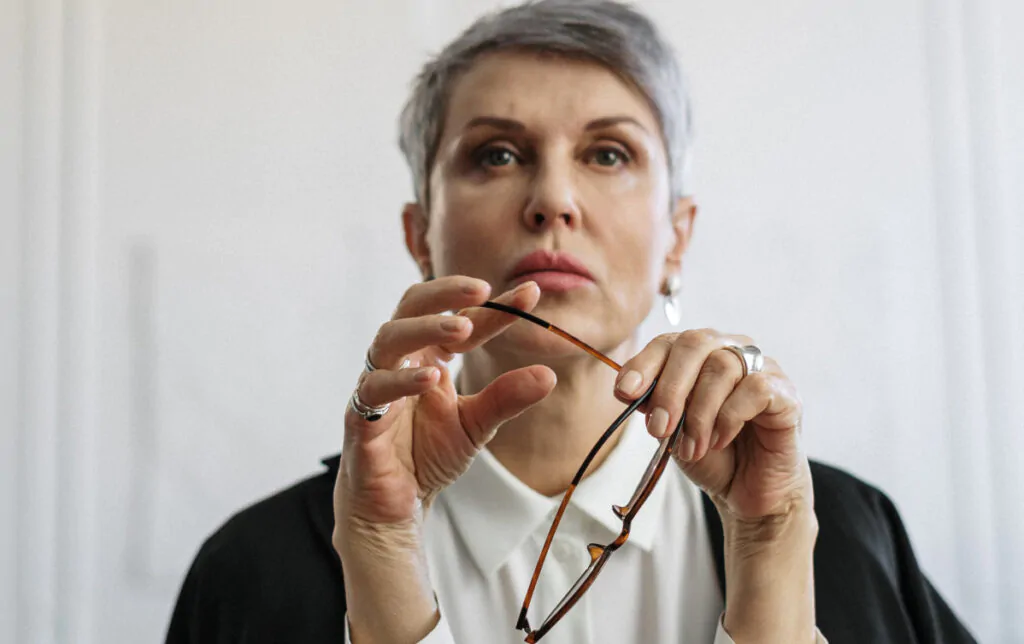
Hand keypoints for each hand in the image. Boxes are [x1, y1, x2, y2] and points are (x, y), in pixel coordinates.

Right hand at [335, 276, 556, 530]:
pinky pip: (374, 389)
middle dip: (445, 292)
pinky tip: (432, 379)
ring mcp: (377, 384)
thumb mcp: (476, 424)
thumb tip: (549, 374)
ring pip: (389, 338)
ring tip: (463, 327)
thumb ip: (506, 399)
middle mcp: (401, 360)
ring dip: (426, 328)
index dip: (494, 306)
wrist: (395, 503)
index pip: (461, 317)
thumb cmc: (428, 455)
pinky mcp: (360, 417)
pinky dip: (401, 381)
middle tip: (482, 289)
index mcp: (429, 355)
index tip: (531, 294)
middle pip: (412, 306)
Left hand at [615, 330, 817, 641]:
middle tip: (659, 429)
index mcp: (700, 354)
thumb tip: (630, 390)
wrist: (746, 492)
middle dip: (670, 389)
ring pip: (723, 367)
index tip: (625, 393)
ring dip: (699, 413)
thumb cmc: (710, 454)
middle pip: (695, 343)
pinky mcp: (786, 393)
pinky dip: (730, 417)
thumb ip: (653, 404)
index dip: (643, 364)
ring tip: (692, 447)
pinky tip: (721, 440)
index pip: (668, 341)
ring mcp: (763, 368)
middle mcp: (732, 350)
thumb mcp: (670, 428)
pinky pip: (755, 389)